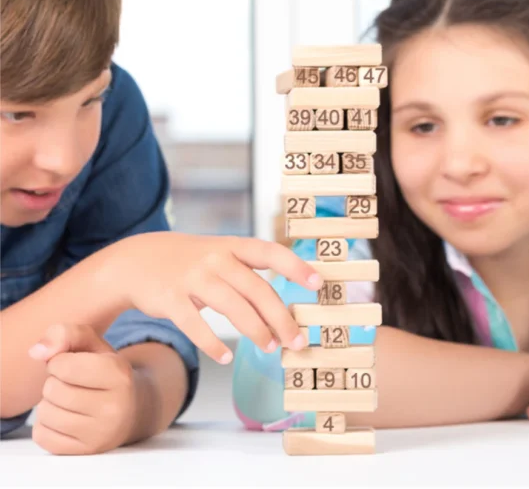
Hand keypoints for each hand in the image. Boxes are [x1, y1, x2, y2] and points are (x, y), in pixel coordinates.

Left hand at [29, 324, 137, 454]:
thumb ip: (67, 333)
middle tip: (73, 383)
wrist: (133, 409)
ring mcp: (100, 433)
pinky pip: (42, 435)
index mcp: (119, 374)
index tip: (74, 363)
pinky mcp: (85, 451)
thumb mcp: (95, 344)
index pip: (63, 365)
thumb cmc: (107, 372)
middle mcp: (114, 407)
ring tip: (70, 399)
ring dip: (50, 402)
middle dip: (55, 382)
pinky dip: (46, 423)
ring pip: (45, 413)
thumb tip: (37, 352)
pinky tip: (66, 416)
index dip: (60, 361)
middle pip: (53, 389)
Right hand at [108, 233, 322, 363]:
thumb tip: (281, 308)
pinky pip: (195, 325)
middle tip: (298, 341)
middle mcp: (215, 258)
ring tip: (271, 348)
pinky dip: (212, 344)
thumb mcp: (218, 254)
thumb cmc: (189, 262)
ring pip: (232, 307)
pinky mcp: (170, 298)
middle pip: (257, 289)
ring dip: (256, 331)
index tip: (318, 284)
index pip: (270, 252)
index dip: (295, 266)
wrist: (135, 260)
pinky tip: (224, 358)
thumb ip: (246, 273)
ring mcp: (192, 277)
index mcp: (231, 246)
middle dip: (281, 317)